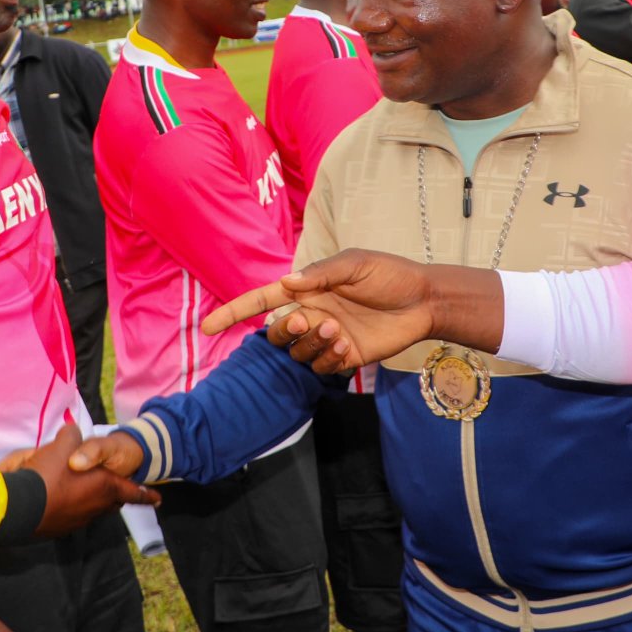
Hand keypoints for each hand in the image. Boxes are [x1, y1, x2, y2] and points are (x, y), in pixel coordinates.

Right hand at [18, 423, 158, 537]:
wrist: (17, 507)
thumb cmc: (47, 474)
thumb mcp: (63, 444)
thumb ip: (73, 436)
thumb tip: (73, 433)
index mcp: (104, 487)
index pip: (133, 492)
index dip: (146, 495)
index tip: (158, 499)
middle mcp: (95, 507)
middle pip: (112, 502)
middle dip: (117, 495)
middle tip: (119, 490)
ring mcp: (76, 521)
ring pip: (92, 509)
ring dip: (91, 500)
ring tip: (84, 489)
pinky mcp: (58, 528)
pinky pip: (71, 515)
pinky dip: (70, 506)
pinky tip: (57, 498)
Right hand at [201, 250, 500, 374]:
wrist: (424, 300)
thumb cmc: (390, 275)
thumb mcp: (356, 264)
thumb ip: (322, 273)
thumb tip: (288, 283)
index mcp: (308, 289)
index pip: (261, 301)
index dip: (233, 313)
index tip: (207, 327)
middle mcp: (312, 314)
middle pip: (278, 332)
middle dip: (286, 330)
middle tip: (310, 320)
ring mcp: (327, 338)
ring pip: (299, 353)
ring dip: (312, 345)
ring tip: (339, 332)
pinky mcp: (345, 357)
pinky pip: (322, 367)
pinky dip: (329, 359)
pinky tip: (349, 346)